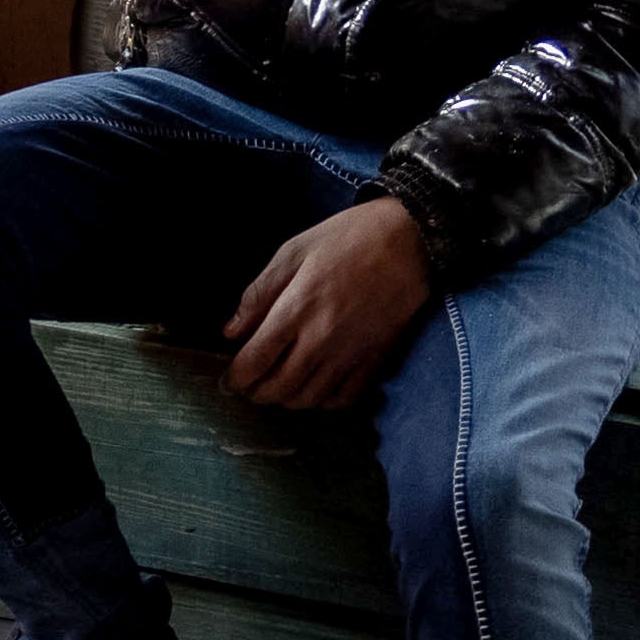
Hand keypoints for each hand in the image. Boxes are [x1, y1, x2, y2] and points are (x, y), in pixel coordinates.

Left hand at [223, 195, 436, 412]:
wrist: (410, 239)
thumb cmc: (349, 238)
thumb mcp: (293, 251)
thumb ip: (259, 293)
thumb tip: (231, 332)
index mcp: (296, 310)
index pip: (255, 362)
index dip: (235, 379)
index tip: (228, 381)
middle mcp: (321, 340)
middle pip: (278, 389)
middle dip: (257, 393)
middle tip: (250, 386)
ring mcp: (350, 354)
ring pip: (308, 400)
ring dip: (287, 400)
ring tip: (280, 386)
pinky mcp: (375, 359)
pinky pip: (344, 399)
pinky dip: (324, 401)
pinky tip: (316, 386)